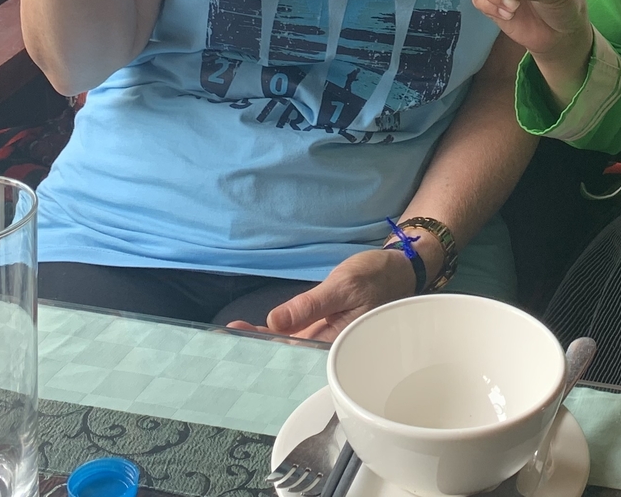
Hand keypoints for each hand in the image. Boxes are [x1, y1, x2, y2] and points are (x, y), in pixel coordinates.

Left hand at [230, 248, 415, 341]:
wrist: (398, 269)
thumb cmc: (375, 277)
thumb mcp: (343, 286)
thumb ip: (309, 306)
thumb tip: (274, 322)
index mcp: (335, 344)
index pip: (291, 353)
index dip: (262, 350)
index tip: (235, 344)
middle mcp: (328, 345)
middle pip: (287, 352)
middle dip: (255, 348)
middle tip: (222, 342)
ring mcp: (325, 336)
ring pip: (289, 343)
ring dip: (261, 340)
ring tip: (231, 337)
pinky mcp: (324, 325)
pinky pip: (296, 332)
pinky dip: (275, 330)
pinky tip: (258, 329)